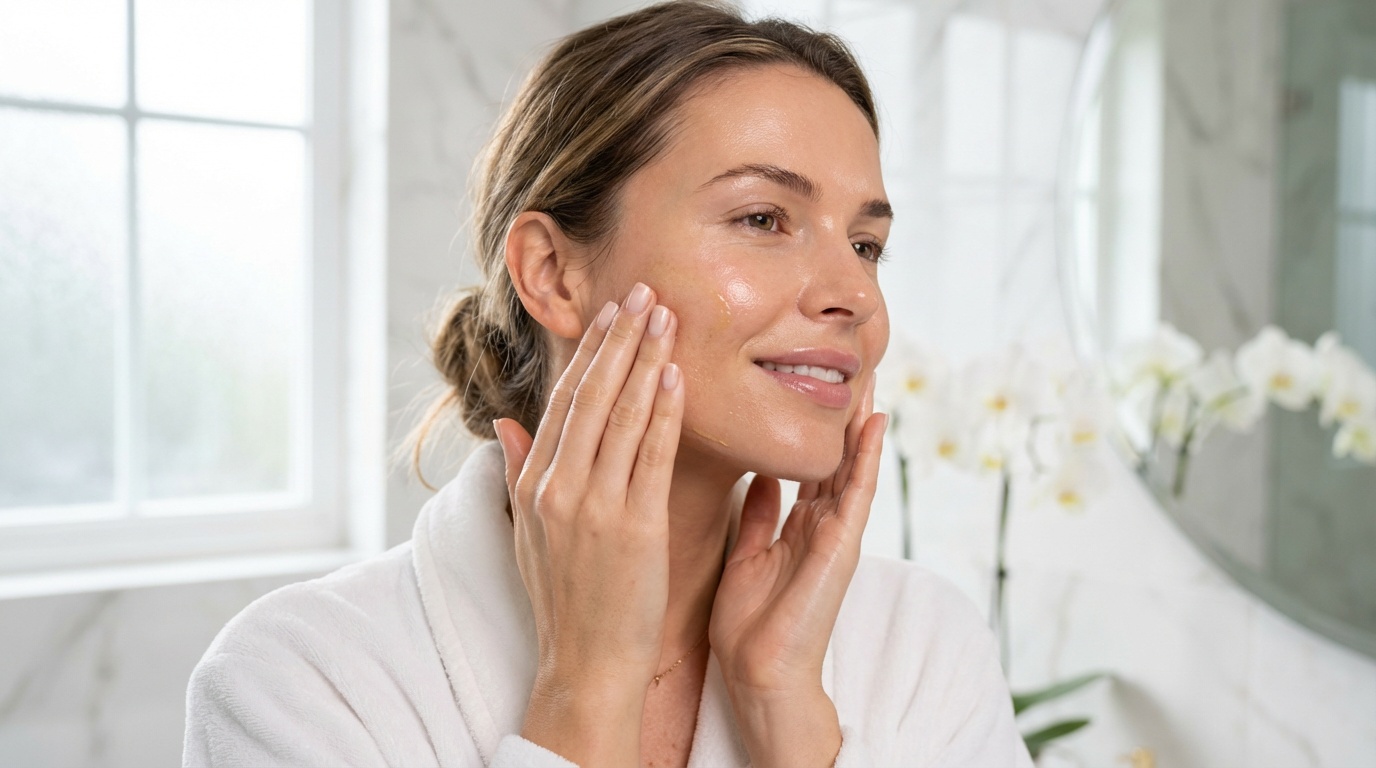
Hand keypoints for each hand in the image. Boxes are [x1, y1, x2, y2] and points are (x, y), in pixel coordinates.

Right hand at [493, 282, 682, 765]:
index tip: (610, 313)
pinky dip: (663, 411)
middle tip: (644, 291)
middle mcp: (560, 487)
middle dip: (619, 339)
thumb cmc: (566, 599)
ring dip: (646, 359)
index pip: (565, 401)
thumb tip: (504, 420)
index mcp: (536, 484)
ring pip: (621, 415)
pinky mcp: (634, 526)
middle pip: (592, 395)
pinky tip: (676, 375)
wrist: (587, 662)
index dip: (590, 353)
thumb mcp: (527, 531)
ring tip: (666, 315)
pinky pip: (650, 455)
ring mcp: (595, 505)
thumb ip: (518, 470)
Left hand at [708, 377, 885, 763]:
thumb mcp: (747, 554)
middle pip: (834, 455)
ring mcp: (836, 534)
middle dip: (840, 413)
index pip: (806, 463)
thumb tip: (757, 474)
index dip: (807, 424)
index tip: (804, 379)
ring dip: (861, 421)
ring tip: (870, 376)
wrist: (759, 672)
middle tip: (848, 363)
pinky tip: (875, 421)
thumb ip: (758, 514)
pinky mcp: (844, 546)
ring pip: (851, 464)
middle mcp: (821, 524)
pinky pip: (858, 492)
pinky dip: (867, 456)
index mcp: (796, 526)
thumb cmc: (749, 625)